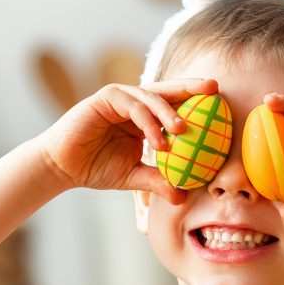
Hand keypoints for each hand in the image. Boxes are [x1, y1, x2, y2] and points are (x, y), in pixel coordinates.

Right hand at [35, 78, 215, 199]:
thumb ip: (158, 181)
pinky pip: (132, 106)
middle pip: (167, 90)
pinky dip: (147, 122)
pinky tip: (159, 141)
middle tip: (214, 89)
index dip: (197, 101)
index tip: (221, 104)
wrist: (62, 167)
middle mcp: (134, 103)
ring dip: (169, 114)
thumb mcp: (134, 177)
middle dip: (191, 87)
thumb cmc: (96, 168)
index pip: (175, 104)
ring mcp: (119, 98)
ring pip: (151, 97)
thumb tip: (183, 197)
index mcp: (144, 117)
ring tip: (184, 131)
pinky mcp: (104, 98)